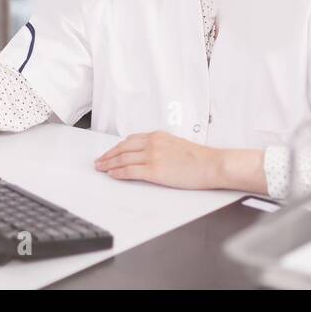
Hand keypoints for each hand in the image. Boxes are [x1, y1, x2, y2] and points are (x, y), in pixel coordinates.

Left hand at [94, 131, 222, 189]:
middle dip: (108, 155)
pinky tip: (112, 175)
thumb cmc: (199, 158)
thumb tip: (150, 155)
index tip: (110, 152)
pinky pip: (130, 171)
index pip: (130, 140)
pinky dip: (118, 173)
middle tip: (99, 161)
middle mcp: (152, 143)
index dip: (117, 147)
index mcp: (158, 136)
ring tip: (101, 168)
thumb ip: (161, 147)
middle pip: (123, 148)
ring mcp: (153, 156)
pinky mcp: (155, 171)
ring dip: (109, 164)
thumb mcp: (176, 145)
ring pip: (123, 159)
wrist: (211, 164)